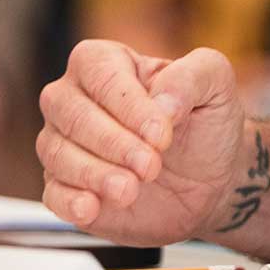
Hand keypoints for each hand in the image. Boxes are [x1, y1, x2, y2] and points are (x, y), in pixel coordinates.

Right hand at [37, 40, 244, 246]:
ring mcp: (65, 143)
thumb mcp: (217, 85)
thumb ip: (193, 76)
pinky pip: (51, 193)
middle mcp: (76, 99)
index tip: (162, 134)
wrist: (209, 179)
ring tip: (131, 189)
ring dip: (95, 173)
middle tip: (151, 165)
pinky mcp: (65, 186)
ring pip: (57, 153)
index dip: (130, 106)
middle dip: (113, 143)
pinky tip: (93, 206)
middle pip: (71, 113)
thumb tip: (160, 101)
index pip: (101, 74)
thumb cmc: (205, 123)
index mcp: (108, 62)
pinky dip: (70, 202)